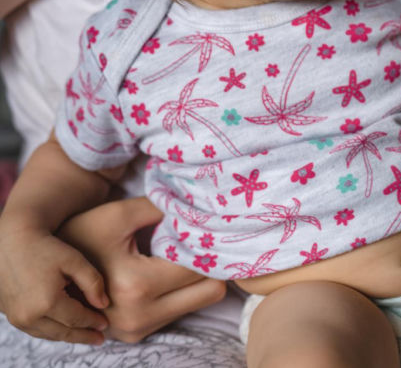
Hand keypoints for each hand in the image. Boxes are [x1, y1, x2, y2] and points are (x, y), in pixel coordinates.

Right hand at [0, 219, 108, 344]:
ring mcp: (17, 318)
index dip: (93, 322)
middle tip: (99, 339)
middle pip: (63, 332)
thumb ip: (92, 283)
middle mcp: (29, 315)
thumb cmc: (46, 248)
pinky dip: (52, 331)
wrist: (13, 242)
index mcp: (47, 302)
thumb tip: (104, 304)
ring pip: (48, 334)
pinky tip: (64, 329)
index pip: (77, 319)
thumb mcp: (74, 261)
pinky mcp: (11, 315)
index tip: (106, 325)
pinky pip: (36, 330)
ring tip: (85, 336)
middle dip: (83, 336)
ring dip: (67, 337)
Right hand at [57, 197, 226, 342]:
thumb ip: (161, 209)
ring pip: (199, 302)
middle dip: (212, 266)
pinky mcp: (136, 334)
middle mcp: (139, 315)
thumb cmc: (82, 234)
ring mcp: (137, 329)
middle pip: (211, 291)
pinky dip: (181, 291)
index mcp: (137, 285)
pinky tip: (168, 270)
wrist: (45, 269)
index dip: (209, 244)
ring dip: (197, 279)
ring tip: (183, 254)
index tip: (209, 228)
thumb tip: (199, 209)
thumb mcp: (119, 215)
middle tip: (204, 242)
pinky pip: (179, 311)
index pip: (200, 267)